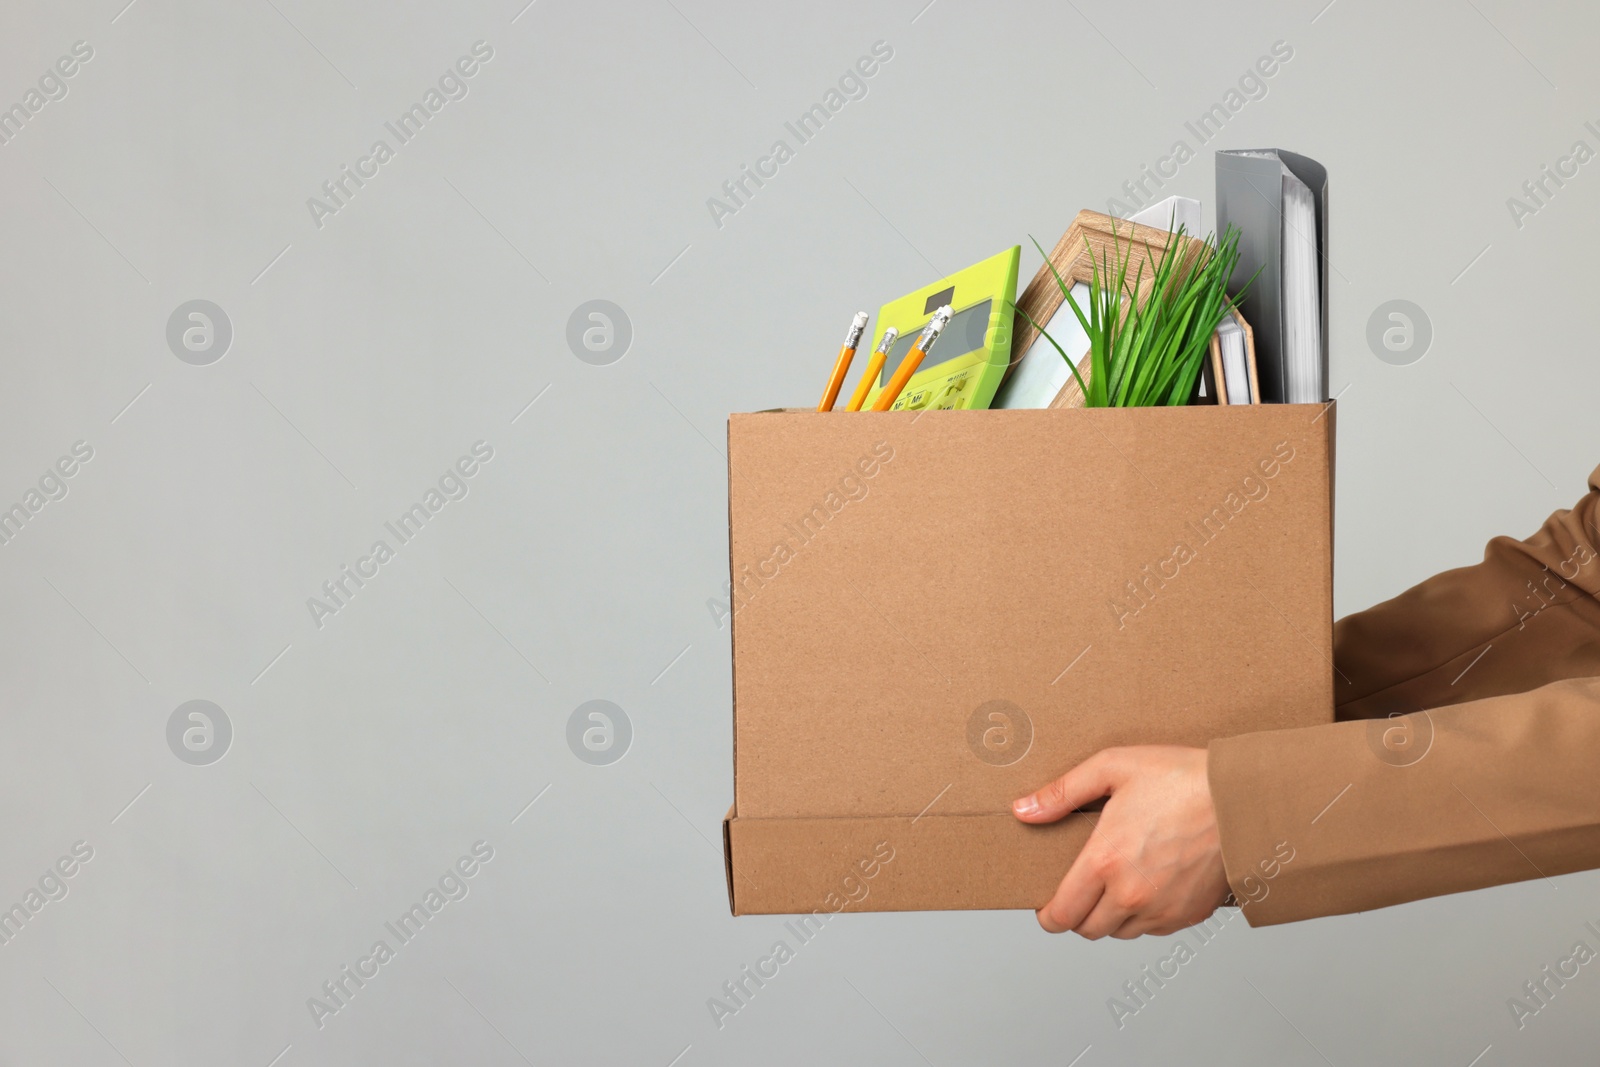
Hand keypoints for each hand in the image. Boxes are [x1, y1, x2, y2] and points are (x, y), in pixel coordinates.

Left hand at [1012, 746, 1229, 938]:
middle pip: (1087, 930)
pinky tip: (1147, 884)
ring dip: (1109, 916)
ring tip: (1114, 883)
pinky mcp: (1188, 914)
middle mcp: (1131, 895)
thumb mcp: (1112, 767)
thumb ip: (1062, 792)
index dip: (1048, 915)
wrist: (1242, 798)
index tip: (1047, 905)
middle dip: (1077, 914)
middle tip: (1081, 888)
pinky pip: (1153, 929)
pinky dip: (1143, 916)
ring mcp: (1162, 909)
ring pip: (1119, 933)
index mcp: (1105, 862)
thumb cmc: (1179, 777)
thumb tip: (1023, 810)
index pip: (1061, 915)